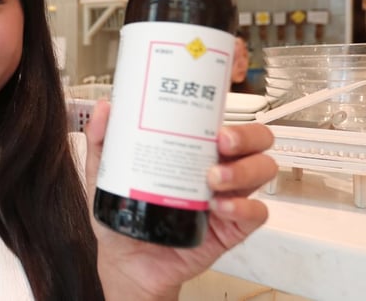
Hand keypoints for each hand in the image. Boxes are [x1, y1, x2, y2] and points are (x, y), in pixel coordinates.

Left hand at [83, 100, 276, 300]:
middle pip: (255, 141)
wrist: (125, 261)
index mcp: (193, 149)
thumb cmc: (123, 214)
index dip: (233, 106)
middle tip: (222, 141)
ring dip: (244, 170)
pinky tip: (219, 208)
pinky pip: (256, 214)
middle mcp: (217, 168)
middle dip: (246, 136)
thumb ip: (103, 141)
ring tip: (214, 178)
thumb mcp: (106, 173)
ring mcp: (228, 198)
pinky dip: (244, 208)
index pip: (224, 119)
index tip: (219, 104)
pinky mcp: (231, 229)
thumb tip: (104, 109)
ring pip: (262, 171)